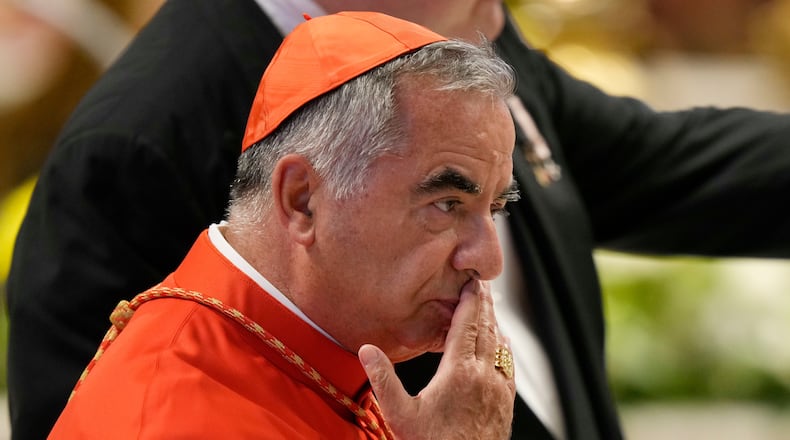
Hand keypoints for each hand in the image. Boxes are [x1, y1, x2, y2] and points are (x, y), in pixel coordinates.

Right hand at [358, 280, 515, 439]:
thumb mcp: (400, 414)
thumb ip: (383, 380)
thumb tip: (367, 350)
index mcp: (458, 371)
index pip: (467, 325)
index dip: (470, 301)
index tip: (471, 282)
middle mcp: (483, 375)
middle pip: (487, 328)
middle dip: (483, 304)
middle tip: (481, 284)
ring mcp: (498, 388)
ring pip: (499, 344)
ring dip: (494, 322)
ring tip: (488, 306)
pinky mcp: (506, 401)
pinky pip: (507, 363)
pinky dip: (503, 345)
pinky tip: (500, 341)